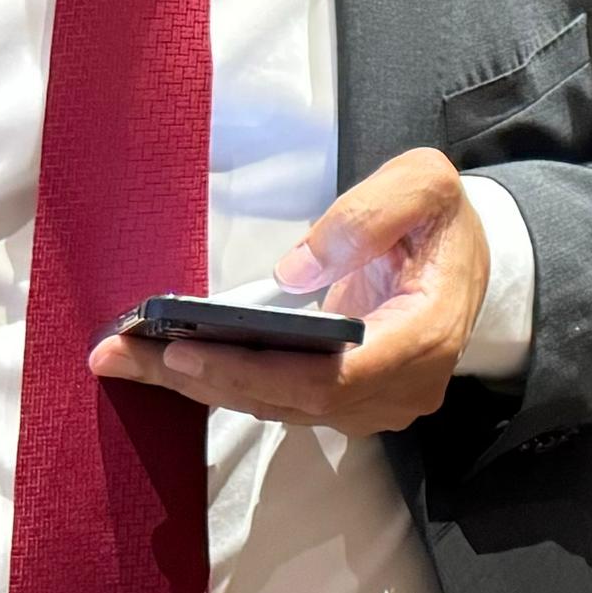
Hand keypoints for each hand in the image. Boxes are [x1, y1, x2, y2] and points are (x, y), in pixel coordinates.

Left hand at [88, 146, 479, 433]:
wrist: (468, 257)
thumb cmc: (442, 218)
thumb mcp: (422, 184)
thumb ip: (366, 216)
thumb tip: (294, 271)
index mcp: (425, 335)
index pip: (332, 377)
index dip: (255, 369)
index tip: (185, 348)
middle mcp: (401, 388)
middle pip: (293, 401)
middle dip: (204, 378)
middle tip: (124, 355)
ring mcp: (377, 404)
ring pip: (280, 409)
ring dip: (202, 385)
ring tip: (127, 358)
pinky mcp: (352, 404)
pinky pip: (283, 402)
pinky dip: (226, 382)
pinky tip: (169, 362)